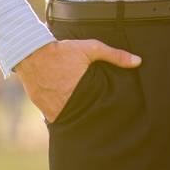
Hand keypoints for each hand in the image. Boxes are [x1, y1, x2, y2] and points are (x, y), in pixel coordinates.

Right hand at [15, 38, 140, 122]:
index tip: (111, 114)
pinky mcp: (43, 108)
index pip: (96, 109)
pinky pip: (54, 118)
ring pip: (69, 120)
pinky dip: (62, 116)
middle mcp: (65, 104)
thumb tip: (138, 61)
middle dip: (90, 117)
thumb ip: (115, 55)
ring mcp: (52, 109)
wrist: (31, 53)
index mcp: (81, 92)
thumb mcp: (91, 49)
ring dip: (75, 118)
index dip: (103, 113)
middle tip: (100, 118)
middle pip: (83, 117)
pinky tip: (70, 114)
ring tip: (86, 117)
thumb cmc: (63, 51)